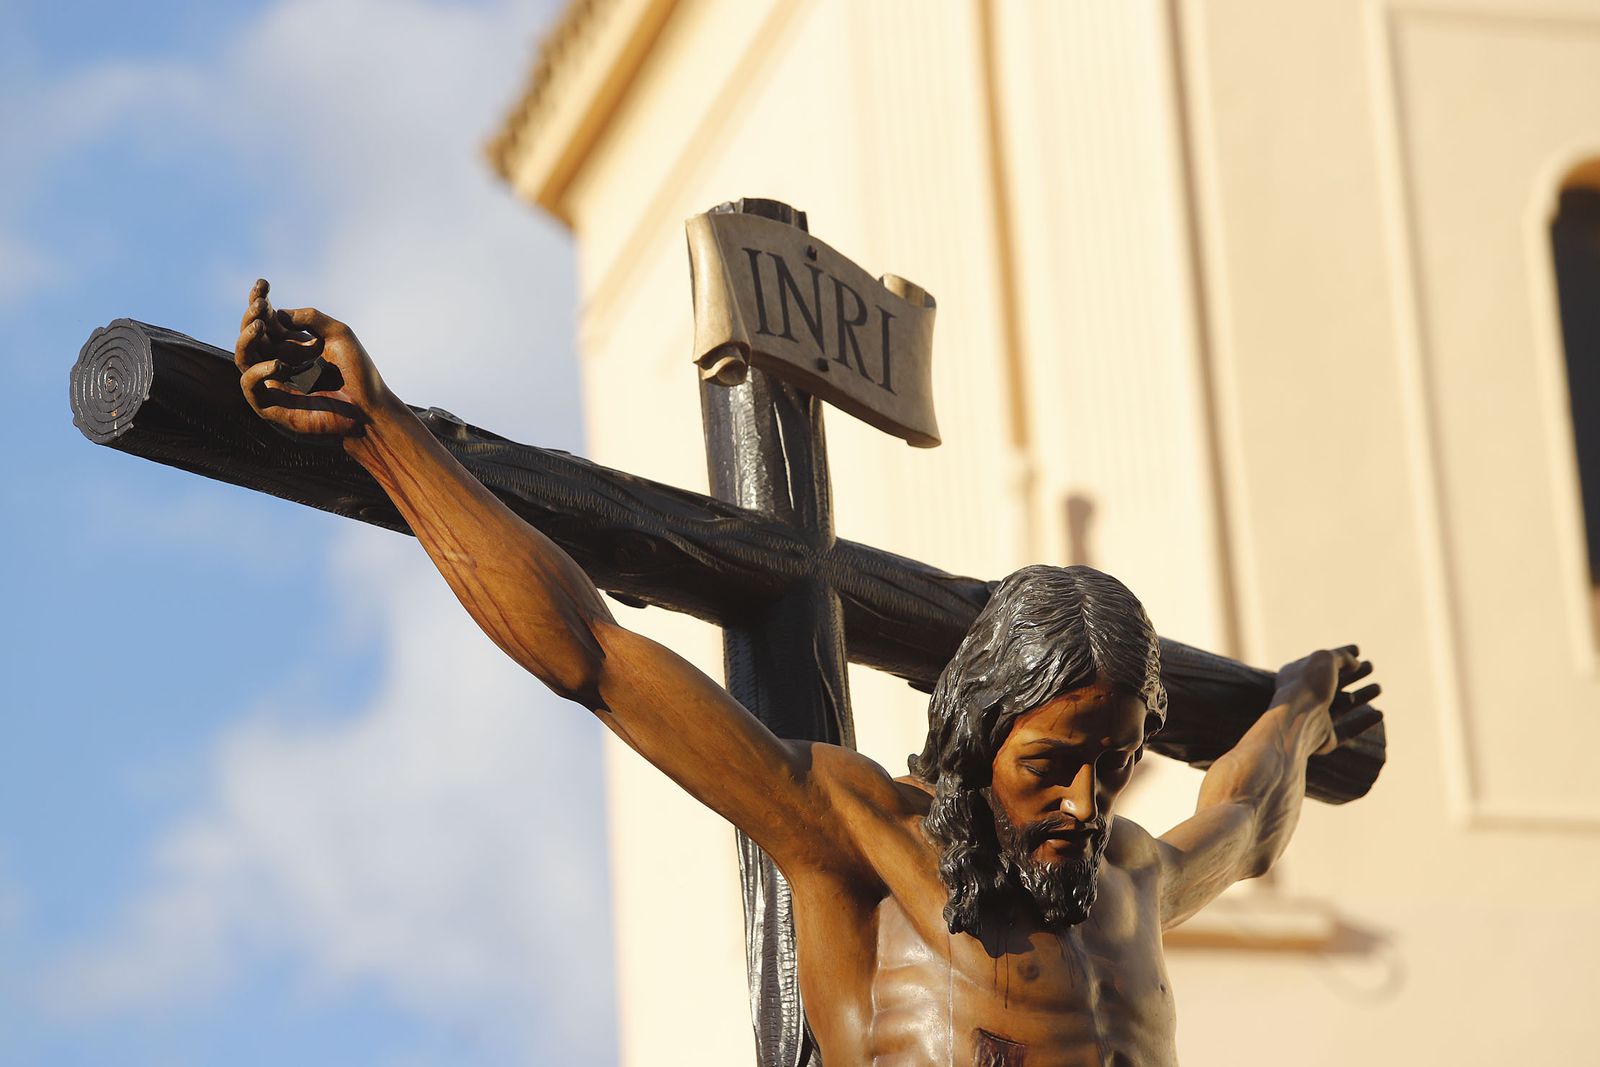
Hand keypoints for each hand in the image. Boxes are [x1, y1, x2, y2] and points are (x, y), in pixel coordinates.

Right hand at [234, 278, 391, 438]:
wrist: (370, 409)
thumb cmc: (358, 374)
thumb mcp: (339, 334)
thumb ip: (311, 318)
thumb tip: (279, 314)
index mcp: (292, 346)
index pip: (266, 321)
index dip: (260, 302)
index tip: (263, 284)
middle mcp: (279, 362)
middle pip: (251, 337)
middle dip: (251, 317)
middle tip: (261, 304)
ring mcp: (274, 384)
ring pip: (243, 359)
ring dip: (246, 339)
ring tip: (260, 325)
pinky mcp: (272, 406)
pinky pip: (249, 386)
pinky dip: (258, 372)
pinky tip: (277, 363)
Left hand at [1271, 645, 1381, 756]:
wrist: (1298, 721)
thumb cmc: (1308, 685)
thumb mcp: (1324, 659)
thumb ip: (1341, 657)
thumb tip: (1354, 663)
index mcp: (1296, 675)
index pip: (1321, 662)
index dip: (1339, 655)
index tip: (1358, 650)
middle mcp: (1303, 696)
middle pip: (1333, 683)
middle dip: (1353, 674)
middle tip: (1371, 666)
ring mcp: (1313, 718)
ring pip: (1342, 705)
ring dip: (1361, 696)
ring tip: (1379, 688)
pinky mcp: (1325, 737)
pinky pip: (1347, 729)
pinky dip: (1363, 722)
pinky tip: (1380, 714)